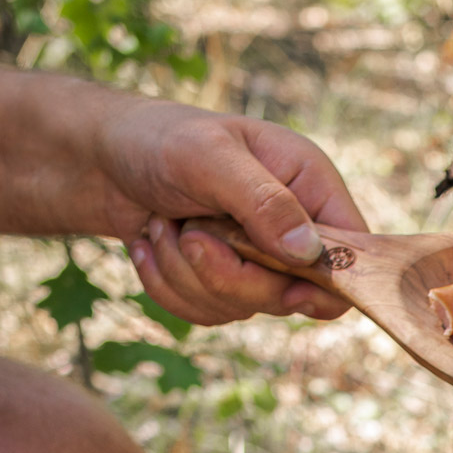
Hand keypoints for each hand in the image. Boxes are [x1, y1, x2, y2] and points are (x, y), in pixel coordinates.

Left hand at [92, 98, 369, 325]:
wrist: (100, 158)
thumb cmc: (159, 139)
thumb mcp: (210, 157)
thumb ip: (263, 202)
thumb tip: (308, 253)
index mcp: (309, 186)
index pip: (352, 254)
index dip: (326, 283)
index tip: (286, 288)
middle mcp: (292, 227)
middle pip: (292, 295)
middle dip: (228, 273)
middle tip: (190, 234)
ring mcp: (257, 260)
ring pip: (243, 307)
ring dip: (187, 274)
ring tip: (163, 226)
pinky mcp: (221, 282)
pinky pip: (207, 314)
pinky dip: (168, 286)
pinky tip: (150, 245)